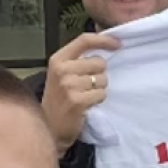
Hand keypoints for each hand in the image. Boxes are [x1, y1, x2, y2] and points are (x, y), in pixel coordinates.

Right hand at [41, 32, 121, 150]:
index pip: (84, 40)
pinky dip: (98, 100)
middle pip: (99, 62)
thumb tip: (106, 45)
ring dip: (99, 88)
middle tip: (87, 85)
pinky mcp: (77, 101)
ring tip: (85, 95)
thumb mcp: (62, 74)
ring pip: (102, 79)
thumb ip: (78, 59)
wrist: (49, 126)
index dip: (104, 40)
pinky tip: (87, 104)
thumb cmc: (59, 98)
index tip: (118, 44)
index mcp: (57, 59)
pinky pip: (102, 94)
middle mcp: (61, 70)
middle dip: (100, 73)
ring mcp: (68, 85)